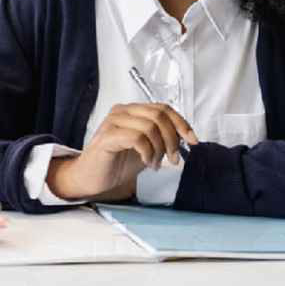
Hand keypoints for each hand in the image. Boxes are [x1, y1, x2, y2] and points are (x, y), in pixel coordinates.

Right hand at [47, 103, 197, 201]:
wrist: (91, 177)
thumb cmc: (117, 162)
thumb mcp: (147, 148)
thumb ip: (162, 139)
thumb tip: (187, 137)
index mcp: (132, 111)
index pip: (163, 108)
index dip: (182, 123)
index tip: (193, 141)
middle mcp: (121, 112)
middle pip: (159, 115)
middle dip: (172, 139)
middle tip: (172, 159)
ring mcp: (112, 123)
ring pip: (149, 126)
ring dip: (159, 149)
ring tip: (155, 163)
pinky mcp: (107, 137)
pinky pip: (137, 138)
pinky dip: (147, 153)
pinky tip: (146, 163)